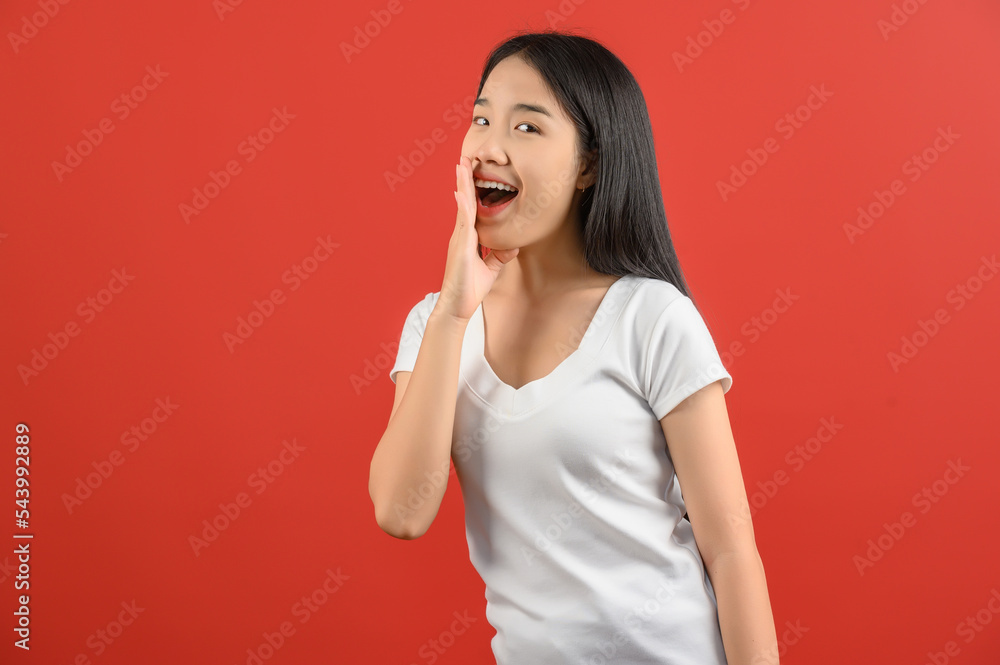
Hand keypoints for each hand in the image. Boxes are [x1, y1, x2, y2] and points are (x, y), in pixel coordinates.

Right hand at [437, 155, 518, 320]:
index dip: (471, 190)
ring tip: (461, 165)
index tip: (471, 171)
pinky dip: (463, 206)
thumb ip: (499, 255)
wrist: (457, 307)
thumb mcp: (490, 268)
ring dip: (462, 185)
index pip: (470, 208)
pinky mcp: (460, 247)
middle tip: (464, 158)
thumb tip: (512, 246)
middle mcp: (461, 235)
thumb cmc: (469, 289)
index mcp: (467, 238)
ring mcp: (459, 240)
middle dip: (464, 179)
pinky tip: (462, 192)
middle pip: (464, 201)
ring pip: (462, 206)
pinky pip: (462, 223)